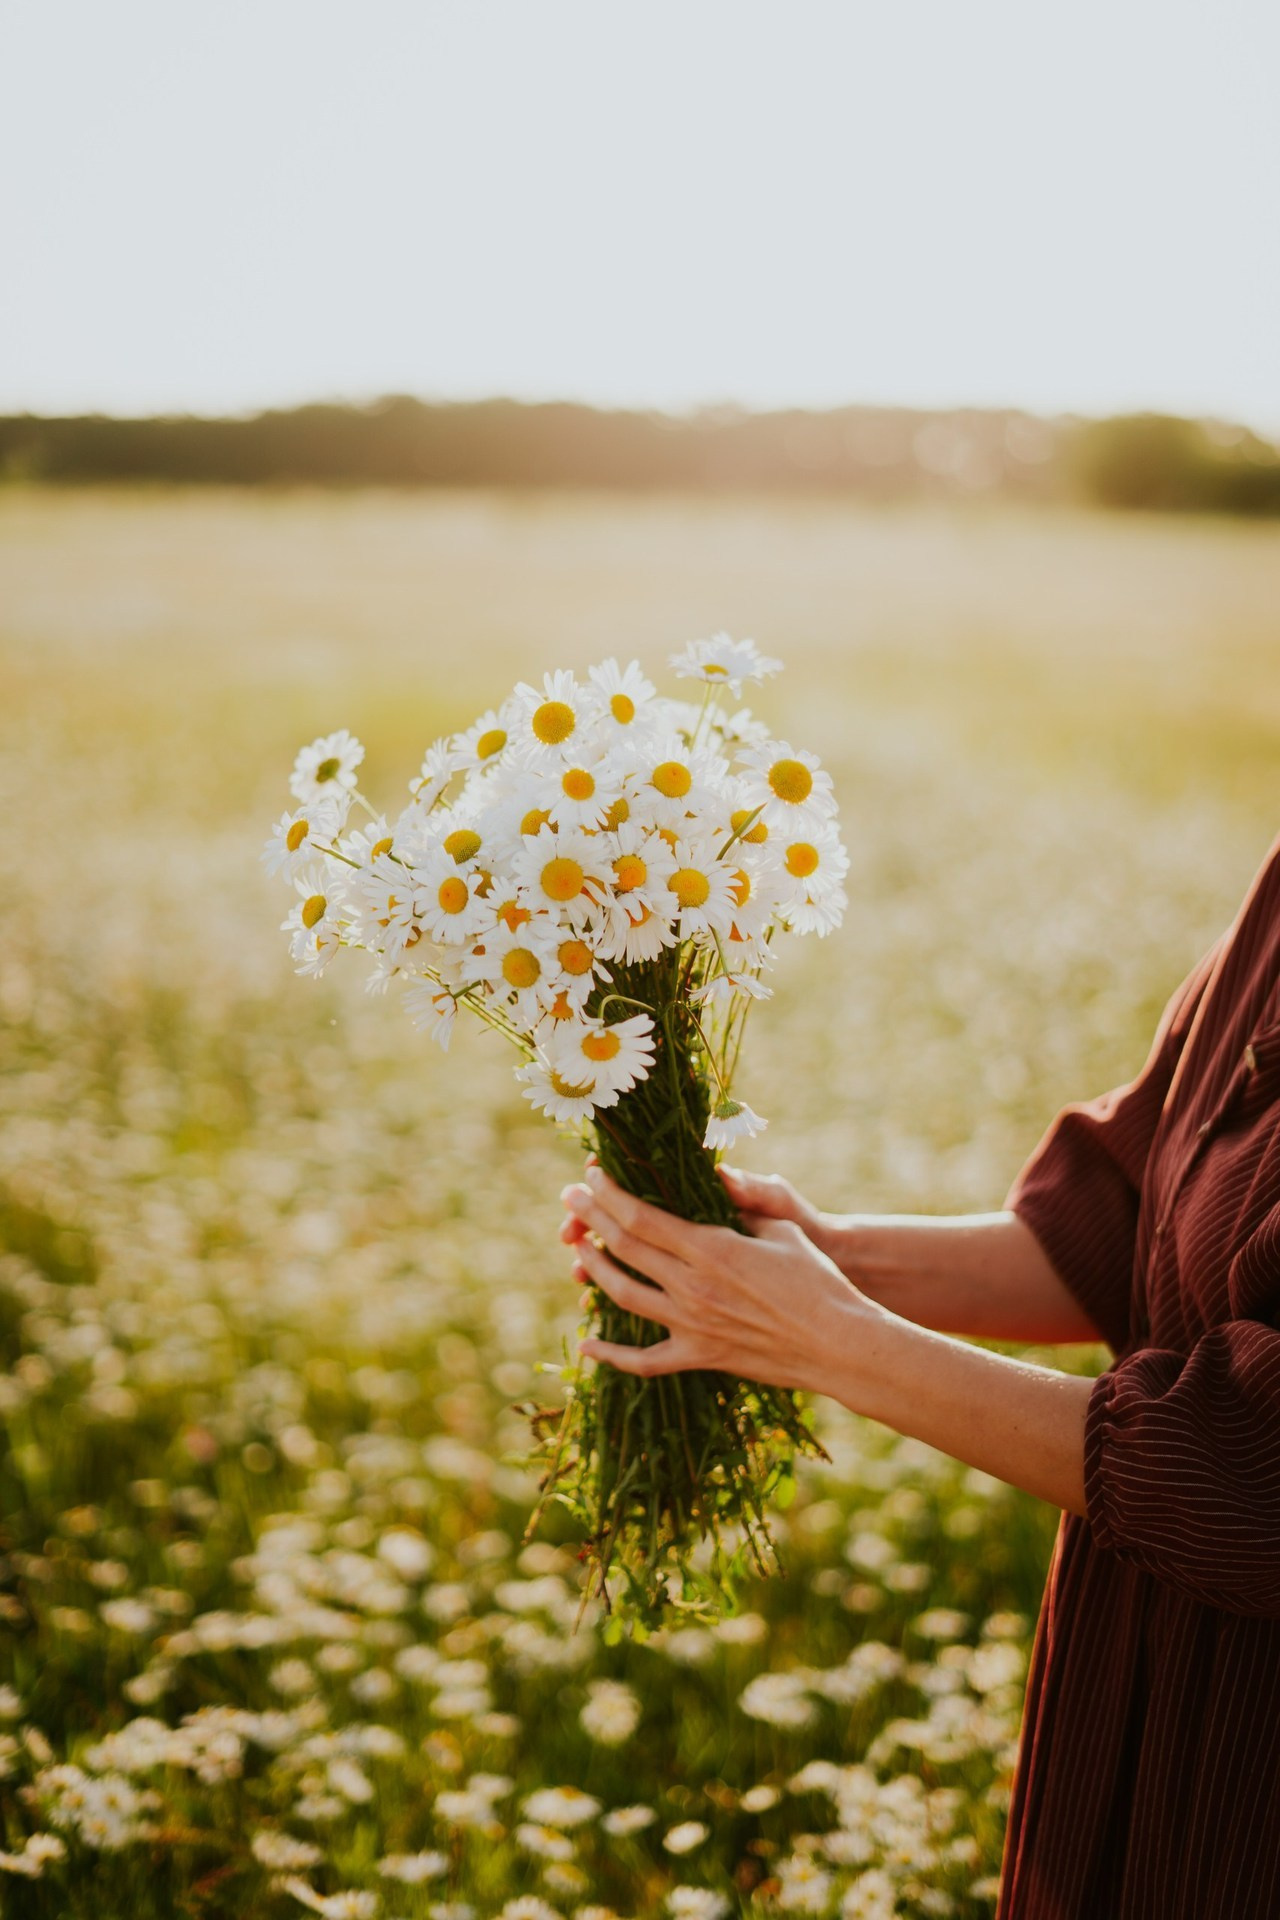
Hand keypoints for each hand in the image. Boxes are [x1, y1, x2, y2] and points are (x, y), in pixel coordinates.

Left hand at [559, 1163, 881, 1391]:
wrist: (838, 1343)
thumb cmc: (817, 1279)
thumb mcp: (780, 1230)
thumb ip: (740, 1209)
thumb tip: (715, 1186)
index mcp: (710, 1249)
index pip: (641, 1216)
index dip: (609, 1194)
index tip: (590, 1177)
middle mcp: (692, 1287)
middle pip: (625, 1247)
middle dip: (591, 1218)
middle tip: (570, 1197)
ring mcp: (691, 1325)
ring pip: (624, 1295)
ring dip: (593, 1268)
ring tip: (576, 1249)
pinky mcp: (700, 1356)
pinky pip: (644, 1361)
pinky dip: (612, 1354)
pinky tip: (587, 1344)